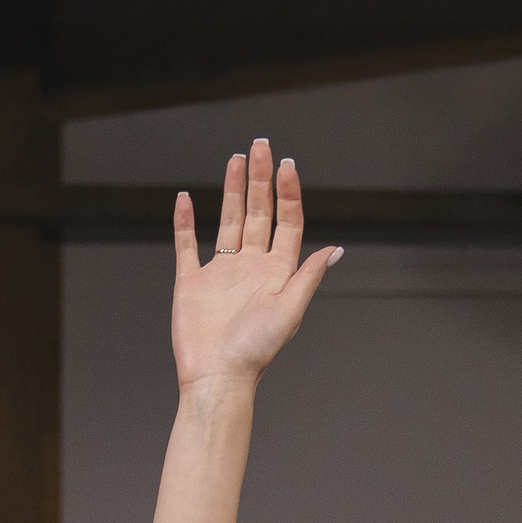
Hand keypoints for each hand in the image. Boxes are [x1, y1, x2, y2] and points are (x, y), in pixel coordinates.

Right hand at [172, 139, 339, 392]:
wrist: (217, 377)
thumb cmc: (256, 351)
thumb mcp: (290, 310)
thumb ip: (308, 275)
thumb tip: (336, 248)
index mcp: (278, 272)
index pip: (286, 222)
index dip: (288, 193)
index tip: (286, 165)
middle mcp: (251, 267)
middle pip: (257, 213)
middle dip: (260, 179)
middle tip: (261, 145)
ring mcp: (221, 273)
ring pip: (227, 221)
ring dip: (231, 190)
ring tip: (236, 159)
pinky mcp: (192, 282)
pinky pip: (188, 245)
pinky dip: (185, 222)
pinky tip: (185, 198)